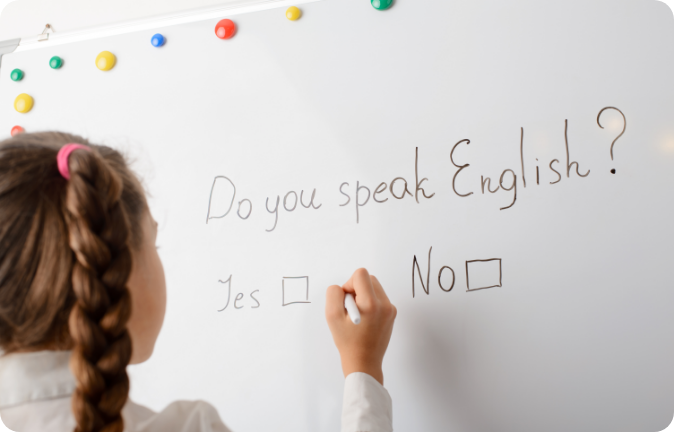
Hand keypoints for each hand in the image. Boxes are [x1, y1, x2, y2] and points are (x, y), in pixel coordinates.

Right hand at [325, 268, 396, 385]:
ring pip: (375, 287)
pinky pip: (379, 298)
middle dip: (357, 288)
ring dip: (364, 295)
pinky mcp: (392, 314)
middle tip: (350, 307)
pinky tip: (365, 320)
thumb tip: (343, 288)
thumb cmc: (347, 342)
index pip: (361, 274)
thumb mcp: (332, 316)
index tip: (346, 300)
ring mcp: (391, 309)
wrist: (364, 363)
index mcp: (371, 303)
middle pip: (369, 278)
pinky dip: (370, 303)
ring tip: (358, 315)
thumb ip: (334, 294)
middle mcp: (385, 304)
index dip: (349, 284)